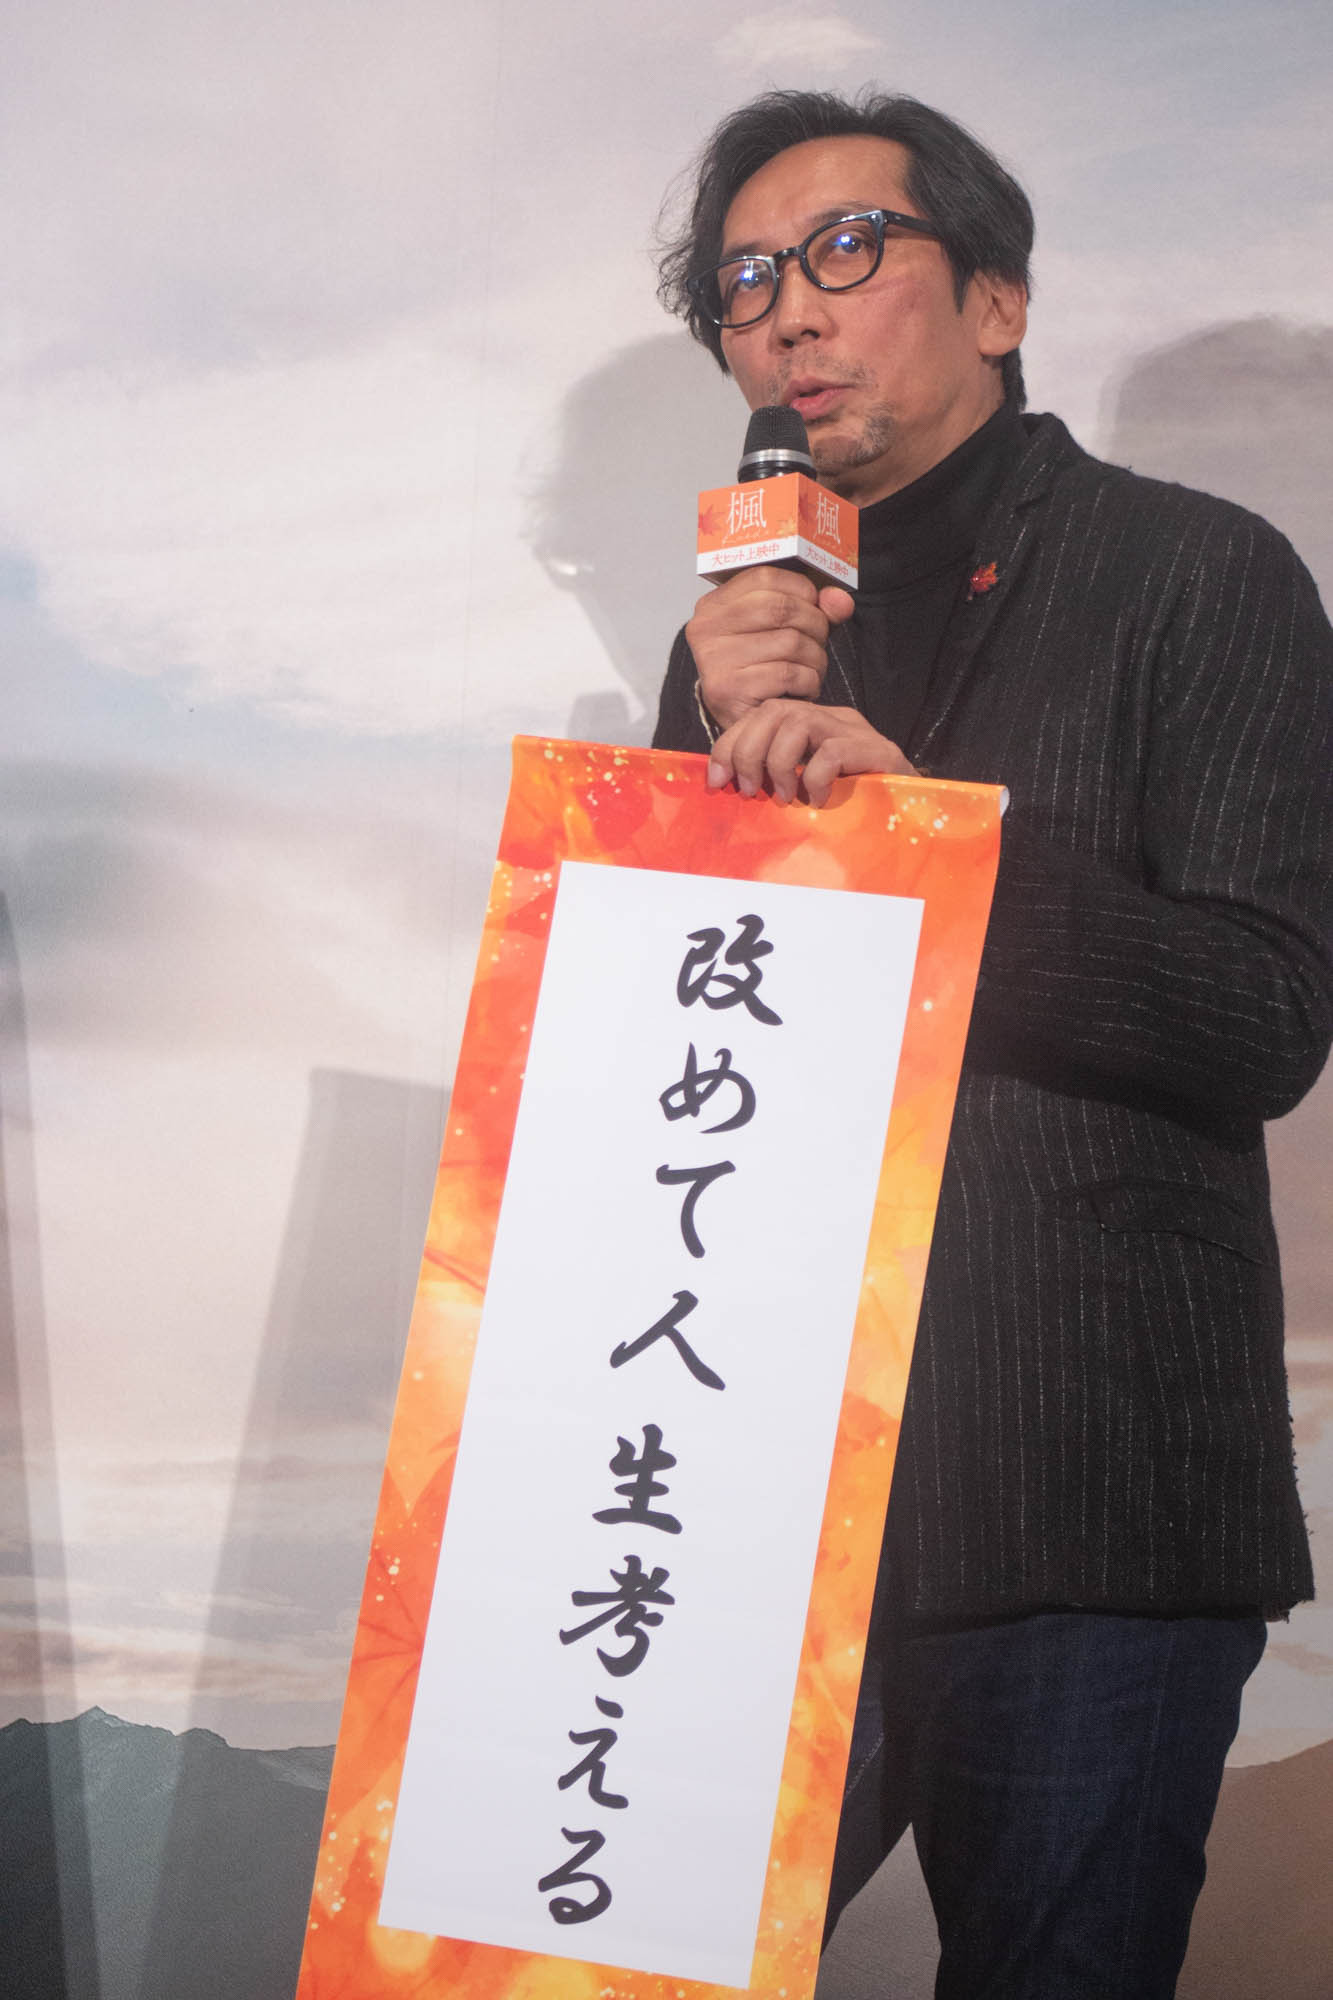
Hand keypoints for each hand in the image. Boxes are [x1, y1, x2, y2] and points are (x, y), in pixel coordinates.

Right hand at [687, 565, 855, 731]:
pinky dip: (809, 682)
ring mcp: (714, 660)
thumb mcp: (785, 631)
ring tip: (810, 671)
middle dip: (815, 625)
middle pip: (781, 608)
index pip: (764, 576)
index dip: (801, 589)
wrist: (744, 730)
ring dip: (816, 658)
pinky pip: (789, 674)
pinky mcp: (729, 690)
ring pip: (790, 642)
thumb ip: (815, 608)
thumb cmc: (763, 673)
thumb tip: (841, 601)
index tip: (814, 606)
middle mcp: (705, 629)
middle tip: (818, 644)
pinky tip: (803, 689)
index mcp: (713, 606)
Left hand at [708, 700, 916, 806]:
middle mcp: (833, 719)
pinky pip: (833, 751)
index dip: (730, 743)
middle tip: (752, 790)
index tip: (717, 778)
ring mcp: (856, 732)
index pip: (761, 715)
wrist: (913, 819)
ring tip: (786, 797)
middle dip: (749, 750)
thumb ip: (773, 780)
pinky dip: (816, 776)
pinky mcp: (878, 752)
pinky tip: (819, 799)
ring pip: (798, 721)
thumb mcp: (803, 792)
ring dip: (779, 762)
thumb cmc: (853, 811)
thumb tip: (725, 784)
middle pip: (774, 710)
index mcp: (813, 725)